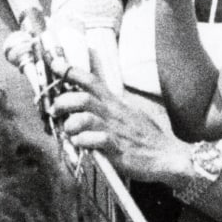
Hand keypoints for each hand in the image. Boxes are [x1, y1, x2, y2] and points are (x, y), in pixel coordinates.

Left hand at [51, 63, 189, 187]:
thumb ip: (113, 107)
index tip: (55, 64)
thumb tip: (95, 102)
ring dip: (70, 124)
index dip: (72, 71)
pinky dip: (82, 141)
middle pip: (82, 98)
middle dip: (63, 101)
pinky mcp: (117, 148)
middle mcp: (114, 113)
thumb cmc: (148, 137)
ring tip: (69, 132)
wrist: (168, 156)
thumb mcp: (131, 114)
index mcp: (116, 103)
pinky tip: (81, 144)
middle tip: (54, 110)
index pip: (92, 81)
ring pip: (84, 118)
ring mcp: (115, 130)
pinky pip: (94, 140)